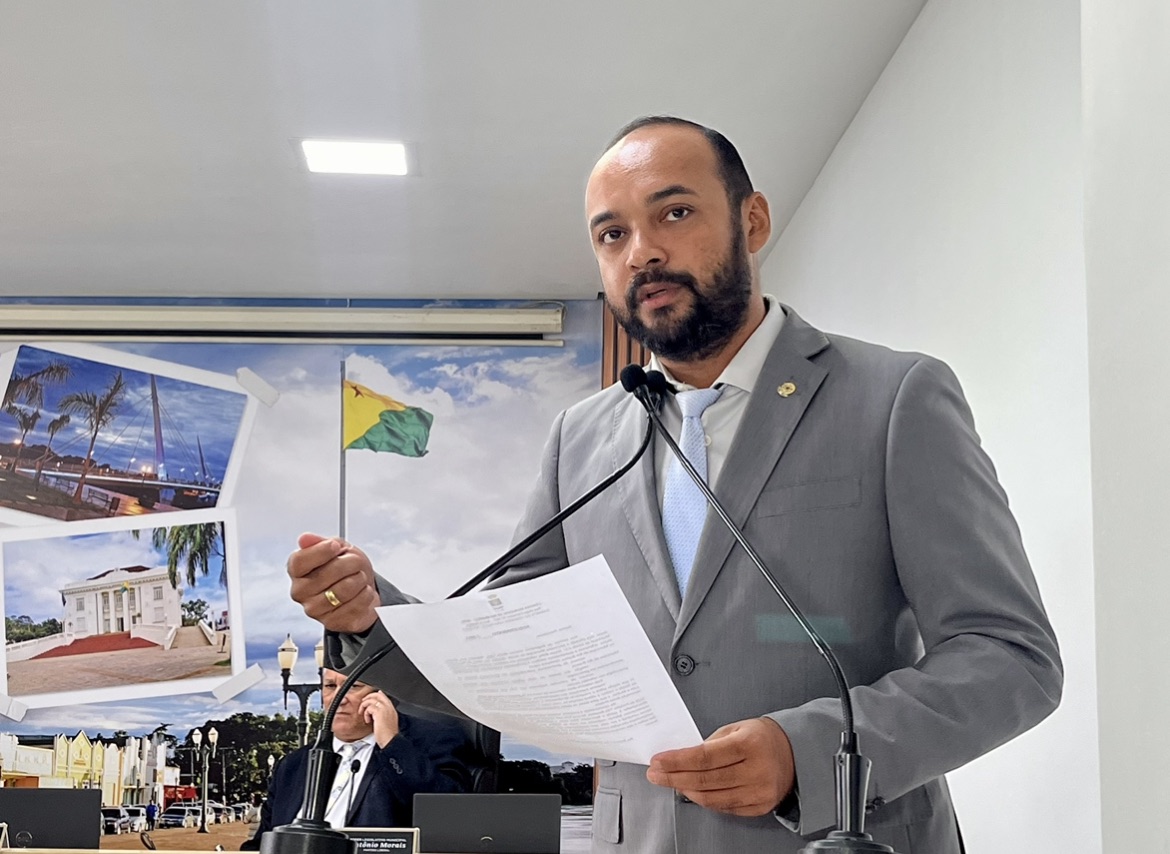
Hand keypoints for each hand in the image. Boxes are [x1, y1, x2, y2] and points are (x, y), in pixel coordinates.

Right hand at [288, 532, 379, 632]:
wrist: (362, 590)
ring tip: (359, 578)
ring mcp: (314, 609)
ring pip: (344, 589)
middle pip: (328, 573)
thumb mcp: (337, 548)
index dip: (320, 551)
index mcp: (297, 571)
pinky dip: (365, 595)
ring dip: (359, 579)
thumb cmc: (346, 569)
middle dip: (350, 563)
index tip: (336, 546)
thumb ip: (320, 542)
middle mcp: (300, 592)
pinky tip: (362, 592)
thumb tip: (305, 539)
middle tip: (355, 562)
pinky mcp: (331, 622)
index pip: (299, 561)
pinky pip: (355, 604)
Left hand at [358, 690, 400, 747]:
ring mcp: (384, 709)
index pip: (384, 696)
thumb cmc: (388, 735)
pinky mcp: (379, 713)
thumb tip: (376, 712)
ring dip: (365, 706)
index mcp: (391, 709)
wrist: (390, 741)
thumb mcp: (387, 722)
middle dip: (368, 697)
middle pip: (377, 694)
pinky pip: (369, 707)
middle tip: (363, 703)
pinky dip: (366, 713)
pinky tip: (367, 720)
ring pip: (372, 699)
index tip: (370, 698)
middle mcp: (389, 707)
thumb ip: (383, 715)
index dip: (376, 695)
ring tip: (364, 713)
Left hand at [645, 717, 794, 816]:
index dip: (677, 761)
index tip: (659, 761)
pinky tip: (693, 791)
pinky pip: (724, 808)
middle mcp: (756, 771)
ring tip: (671, 781)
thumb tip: (680, 758)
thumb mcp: (736, 728)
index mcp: (749, 745)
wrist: (795, 753)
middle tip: (656, 774)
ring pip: (712, 799)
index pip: (704, 757)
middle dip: (674, 777)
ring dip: (686, 790)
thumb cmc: (763, 737)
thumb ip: (709, 743)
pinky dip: (704, 800)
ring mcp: (759, 792)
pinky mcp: (760, 807)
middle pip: (705, 780)